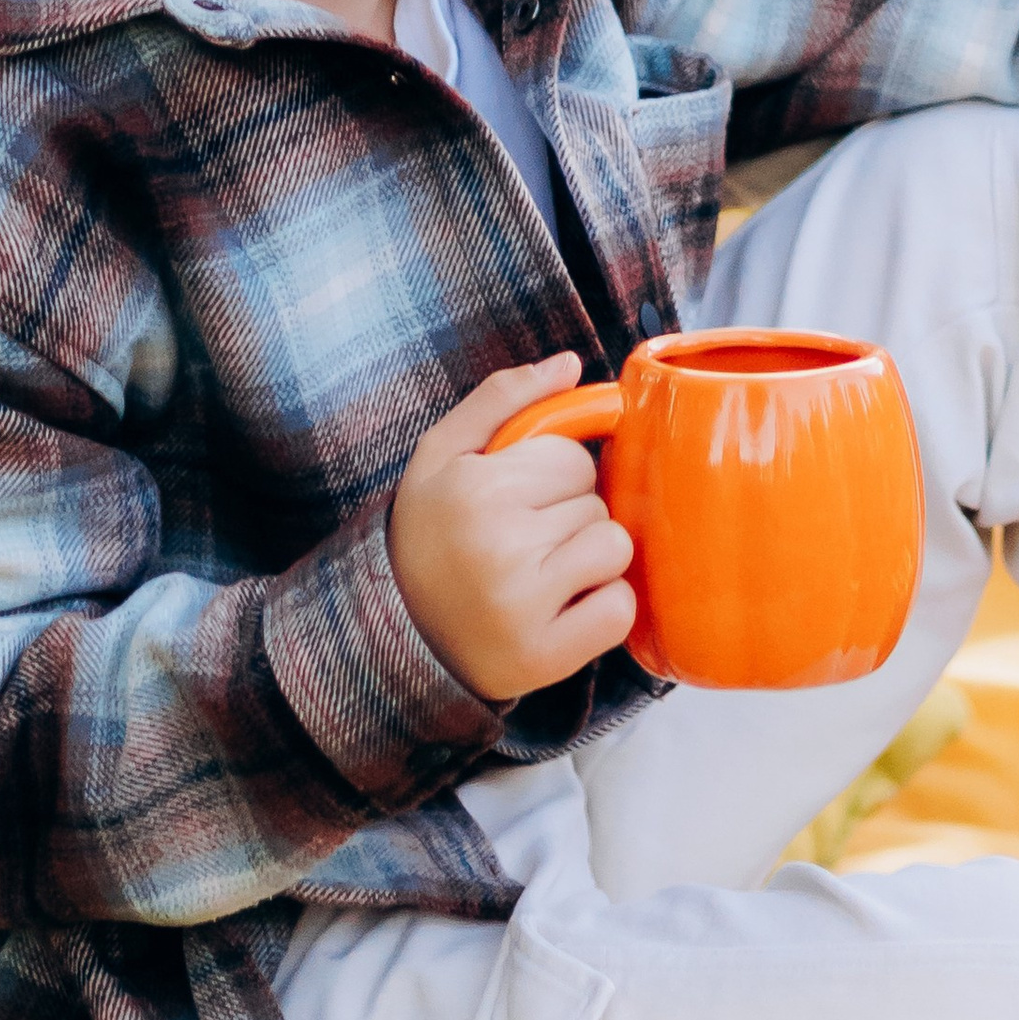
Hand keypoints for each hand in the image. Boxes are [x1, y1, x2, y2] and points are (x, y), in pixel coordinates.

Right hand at [389, 356, 637, 702]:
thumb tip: (572, 363)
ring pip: (615, 550)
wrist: (398, 634)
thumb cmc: (431, 532)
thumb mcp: (443, 453)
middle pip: (596, 504)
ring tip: (544, 571)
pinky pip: (619, 610)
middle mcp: (498, 546)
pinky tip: (563, 606)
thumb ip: (505, 398)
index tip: (520, 498)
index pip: (575, 458)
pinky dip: (604, 606)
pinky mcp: (543, 656)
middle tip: (525, 540)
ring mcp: (522, 606)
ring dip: (591, 559)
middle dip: (571, 515)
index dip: (556, 476)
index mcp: (475, 488)